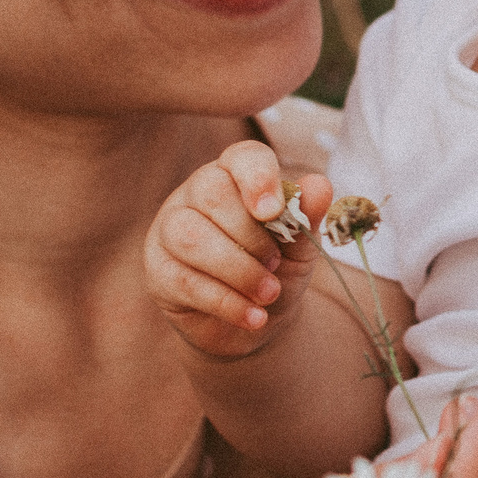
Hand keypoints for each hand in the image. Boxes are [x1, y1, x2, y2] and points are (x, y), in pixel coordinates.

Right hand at [146, 140, 330, 359]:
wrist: (254, 321)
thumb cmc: (276, 269)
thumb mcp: (301, 245)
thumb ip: (308, 216)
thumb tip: (319, 186)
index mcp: (236, 175)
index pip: (242, 156)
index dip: (259, 178)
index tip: (273, 211)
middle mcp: (196, 193)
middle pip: (213, 193)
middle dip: (252, 236)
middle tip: (275, 264)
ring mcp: (170, 229)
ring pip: (191, 236)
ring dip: (238, 270)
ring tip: (268, 293)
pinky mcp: (158, 270)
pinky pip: (184, 280)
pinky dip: (226, 302)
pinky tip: (253, 316)